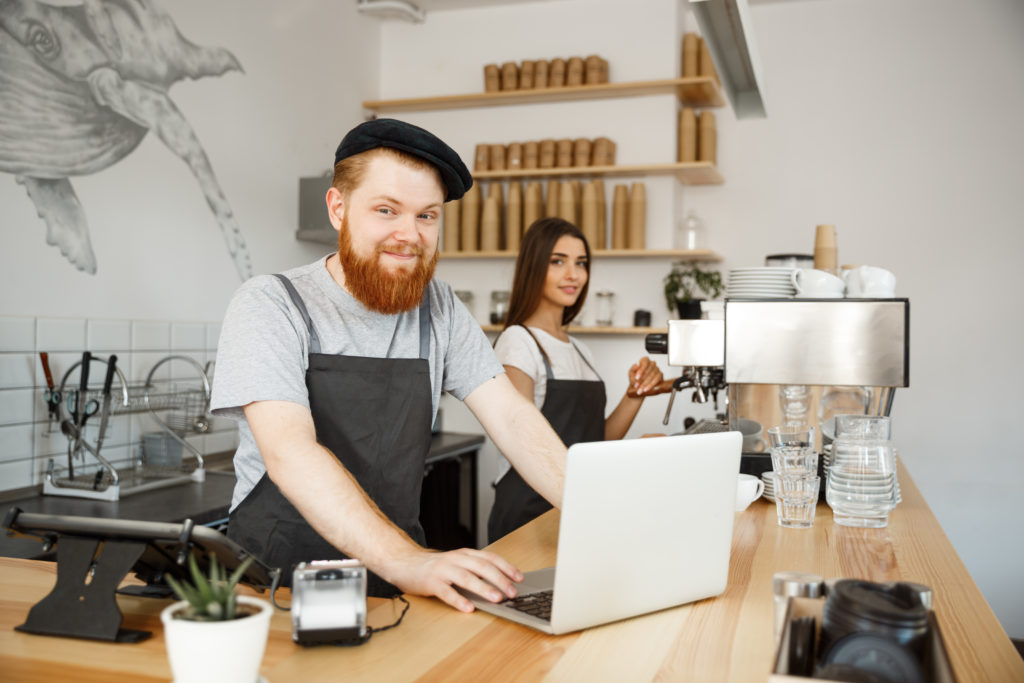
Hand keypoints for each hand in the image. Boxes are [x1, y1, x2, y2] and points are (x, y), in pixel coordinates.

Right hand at [382, 547, 522, 612]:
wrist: (404, 563)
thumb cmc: (434, 567)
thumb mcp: (457, 563)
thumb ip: (474, 570)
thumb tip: (500, 584)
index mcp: (464, 554)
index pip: (489, 558)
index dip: (506, 567)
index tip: (519, 578)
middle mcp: (455, 559)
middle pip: (481, 567)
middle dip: (499, 579)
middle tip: (512, 592)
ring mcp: (443, 570)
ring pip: (466, 578)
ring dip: (483, 588)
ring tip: (496, 598)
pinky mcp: (431, 582)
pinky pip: (447, 592)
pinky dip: (458, 600)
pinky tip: (468, 608)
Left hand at [626, 357, 664, 397]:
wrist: (639, 386)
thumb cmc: (635, 378)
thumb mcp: (631, 374)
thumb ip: (632, 369)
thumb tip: (637, 365)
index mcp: (645, 360)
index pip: (644, 364)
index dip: (641, 371)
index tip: (636, 378)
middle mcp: (652, 363)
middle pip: (648, 371)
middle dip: (642, 380)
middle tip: (636, 386)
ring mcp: (657, 369)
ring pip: (652, 376)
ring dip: (645, 384)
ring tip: (640, 390)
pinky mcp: (660, 375)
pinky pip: (656, 380)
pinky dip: (650, 385)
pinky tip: (646, 389)